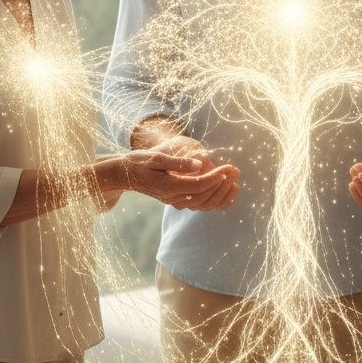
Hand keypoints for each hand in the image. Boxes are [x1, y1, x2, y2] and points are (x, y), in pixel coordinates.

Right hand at [127, 120, 241, 210]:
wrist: (125, 174)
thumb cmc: (140, 162)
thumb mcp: (157, 156)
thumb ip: (178, 162)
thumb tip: (200, 163)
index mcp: (169, 187)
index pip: (197, 185)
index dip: (214, 179)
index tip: (228, 169)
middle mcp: (174, 198)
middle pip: (204, 196)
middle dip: (222, 183)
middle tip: (236, 170)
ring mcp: (176, 202)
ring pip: (204, 203)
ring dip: (222, 193)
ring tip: (235, 179)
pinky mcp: (178, 201)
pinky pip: (201, 205)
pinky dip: (217, 201)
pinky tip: (228, 191)